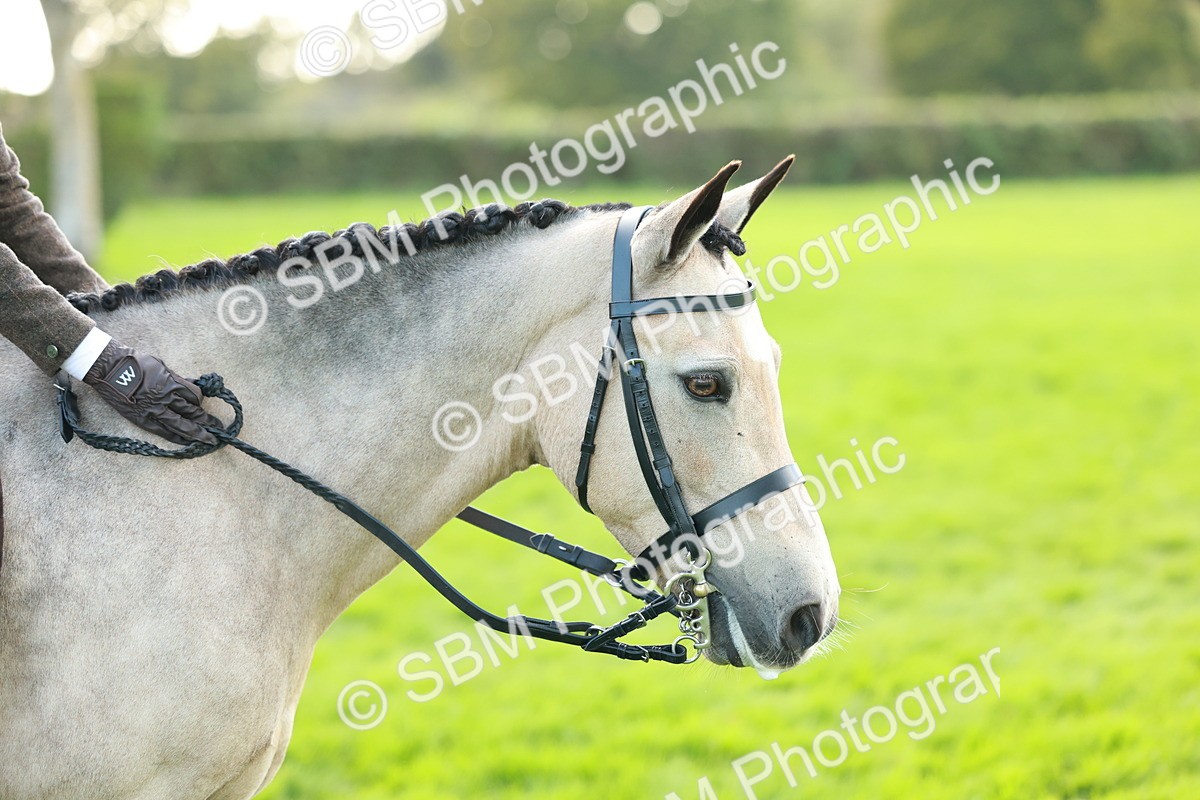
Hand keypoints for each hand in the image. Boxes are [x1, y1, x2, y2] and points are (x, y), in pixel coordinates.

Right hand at [83, 340, 222, 444]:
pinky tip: (188, 442)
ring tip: (211, 440)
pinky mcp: (143, 419)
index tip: (202, 403)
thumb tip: (190, 386)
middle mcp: (166, 398)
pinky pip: (165, 432)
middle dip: (208, 421)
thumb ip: (176, 378)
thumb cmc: (135, 362)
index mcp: (172, 382)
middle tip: (220, 429)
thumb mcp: (161, 365)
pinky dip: (178, 438)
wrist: (108, 368)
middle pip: (193, 412)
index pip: (195, 395)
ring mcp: (154, 410)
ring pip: (182, 425)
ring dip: (199, 433)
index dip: (200, 400)